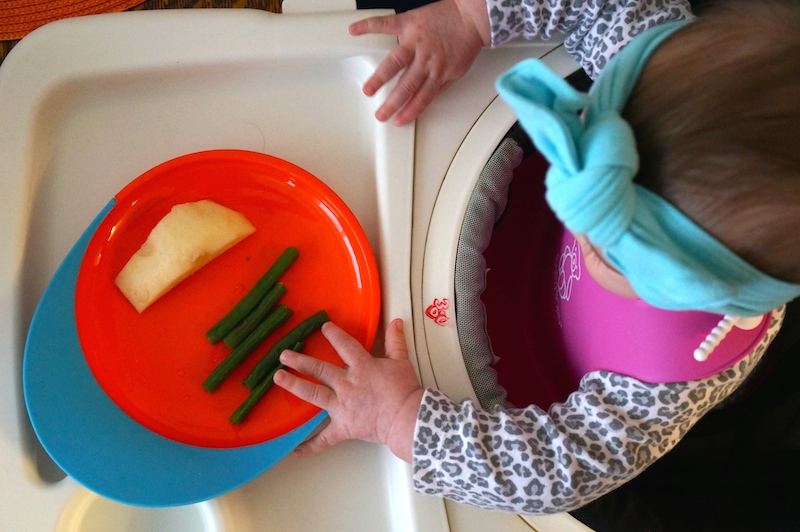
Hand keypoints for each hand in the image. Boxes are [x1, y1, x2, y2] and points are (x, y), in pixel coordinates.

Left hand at [274, 319, 423, 461]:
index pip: (344, 346)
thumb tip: (395, 322)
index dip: (334, 335)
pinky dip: (311, 446)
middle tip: (283, 355)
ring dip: (295, 386)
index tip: (323, 327)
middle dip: (300, 361)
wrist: (407, 418)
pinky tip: (297, 451)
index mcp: (362, 367)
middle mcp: (347, 385)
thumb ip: (395, 341)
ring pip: (314, 395)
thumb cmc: (405, 391)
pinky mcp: (344, 427)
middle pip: (320, 370)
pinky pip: (325, 439)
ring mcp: (342, 406)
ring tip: (278, 378)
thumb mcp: (401, 362)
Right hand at [349, 0, 489, 125]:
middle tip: (380, 114)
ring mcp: (415, 40)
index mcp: (438, 72)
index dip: (409, 112)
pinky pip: (386, 24)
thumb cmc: (464, 41)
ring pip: (394, 62)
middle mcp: (425, 58)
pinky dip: (369, 26)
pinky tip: (355, 31)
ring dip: (380, 77)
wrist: (471, 16)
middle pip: (406, 85)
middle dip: (392, 103)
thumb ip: (440, 86)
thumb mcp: (458, 71)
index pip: (421, 98)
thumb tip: (425, 100)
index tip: (398, 121)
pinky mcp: (408, 23)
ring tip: (368, 90)